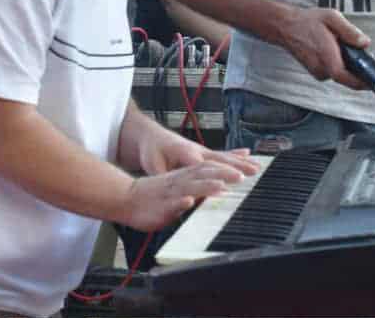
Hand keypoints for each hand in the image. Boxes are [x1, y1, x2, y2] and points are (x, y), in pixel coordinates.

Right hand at [117, 161, 245, 231]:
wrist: (127, 198)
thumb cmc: (155, 195)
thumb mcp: (180, 189)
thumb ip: (199, 188)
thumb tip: (221, 191)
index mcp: (186, 176)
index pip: (209, 168)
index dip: (227, 167)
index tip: (246, 169)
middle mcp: (181, 181)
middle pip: (204, 174)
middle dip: (223, 174)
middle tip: (242, 175)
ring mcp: (171, 193)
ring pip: (190, 187)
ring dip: (206, 186)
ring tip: (221, 186)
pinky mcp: (162, 206)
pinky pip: (172, 203)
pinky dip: (181, 202)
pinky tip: (189, 202)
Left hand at [139, 130, 258, 176]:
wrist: (149, 136)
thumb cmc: (151, 151)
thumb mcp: (153, 166)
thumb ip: (165, 176)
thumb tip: (174, 187)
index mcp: (184, 153)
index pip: (204, 165)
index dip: (217, 172)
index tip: (229, 181)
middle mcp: (196, 150)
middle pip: (220, 159)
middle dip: (237, 166)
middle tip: (253, 172)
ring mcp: (202, 150)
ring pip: (225, 156)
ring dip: (242, 161)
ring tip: (258, 167)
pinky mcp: (204, 152)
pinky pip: (223, 153)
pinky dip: (237, 154)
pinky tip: (248, 153)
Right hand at [277, 7, 370, 89]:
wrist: (286, 27)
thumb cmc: (308, 21)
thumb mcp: (331, 18)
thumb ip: (349, 31)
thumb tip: (365, 43)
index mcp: (326, 56)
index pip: (346, 77)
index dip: (361, 82)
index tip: (372, 81)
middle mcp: (321, 68)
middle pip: (347, 78)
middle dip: (358, 70)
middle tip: (363, 55)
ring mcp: (317, 72)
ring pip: (340, 75)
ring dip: (348, 66)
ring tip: (345, 49)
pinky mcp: (316, 72)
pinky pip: (334, 72)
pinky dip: (340, 65)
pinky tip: (337, 52)